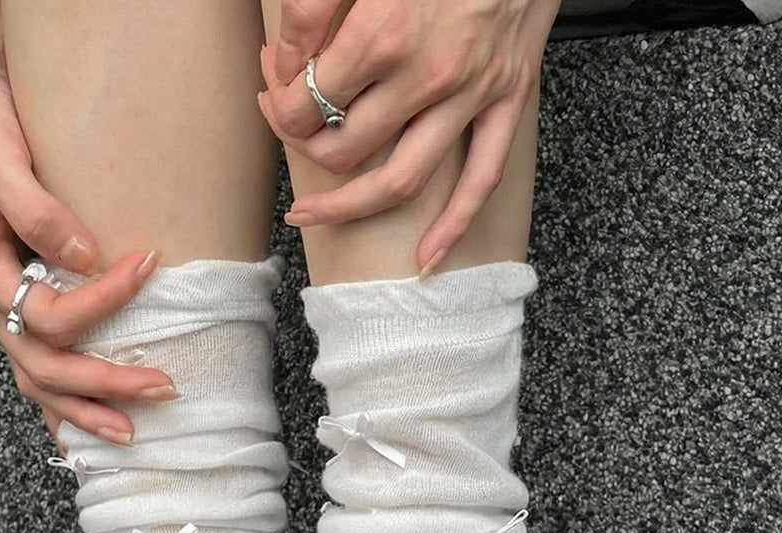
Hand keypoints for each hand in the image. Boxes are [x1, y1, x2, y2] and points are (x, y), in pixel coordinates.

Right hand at [0, 0, 176, 445]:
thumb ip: (35, 207)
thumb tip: (85, 256)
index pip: (47, 314)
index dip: (102, 303)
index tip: (147, 266)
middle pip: (45, 367)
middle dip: (105, 384)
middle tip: (164, 386)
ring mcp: (0, 312)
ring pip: (39, 382)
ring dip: (87, 411)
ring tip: (134, 432)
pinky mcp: (18, 309)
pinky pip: (40, 370)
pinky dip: (67, 406)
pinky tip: (97, 428)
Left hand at [257, 0, 557, 272]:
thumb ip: (316, 5)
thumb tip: (286, 56)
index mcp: (385, 35)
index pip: (311, 103)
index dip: (280, 102)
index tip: (272, 87)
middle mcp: (429, 76)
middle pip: (346, 149)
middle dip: (304, 145)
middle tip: (289, 127)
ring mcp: (473, 95)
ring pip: (402, 179)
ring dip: (350, 207)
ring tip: (312, 216)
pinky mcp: (508, 100)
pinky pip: (481, 179)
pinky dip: (453, 225)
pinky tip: (426, 258)